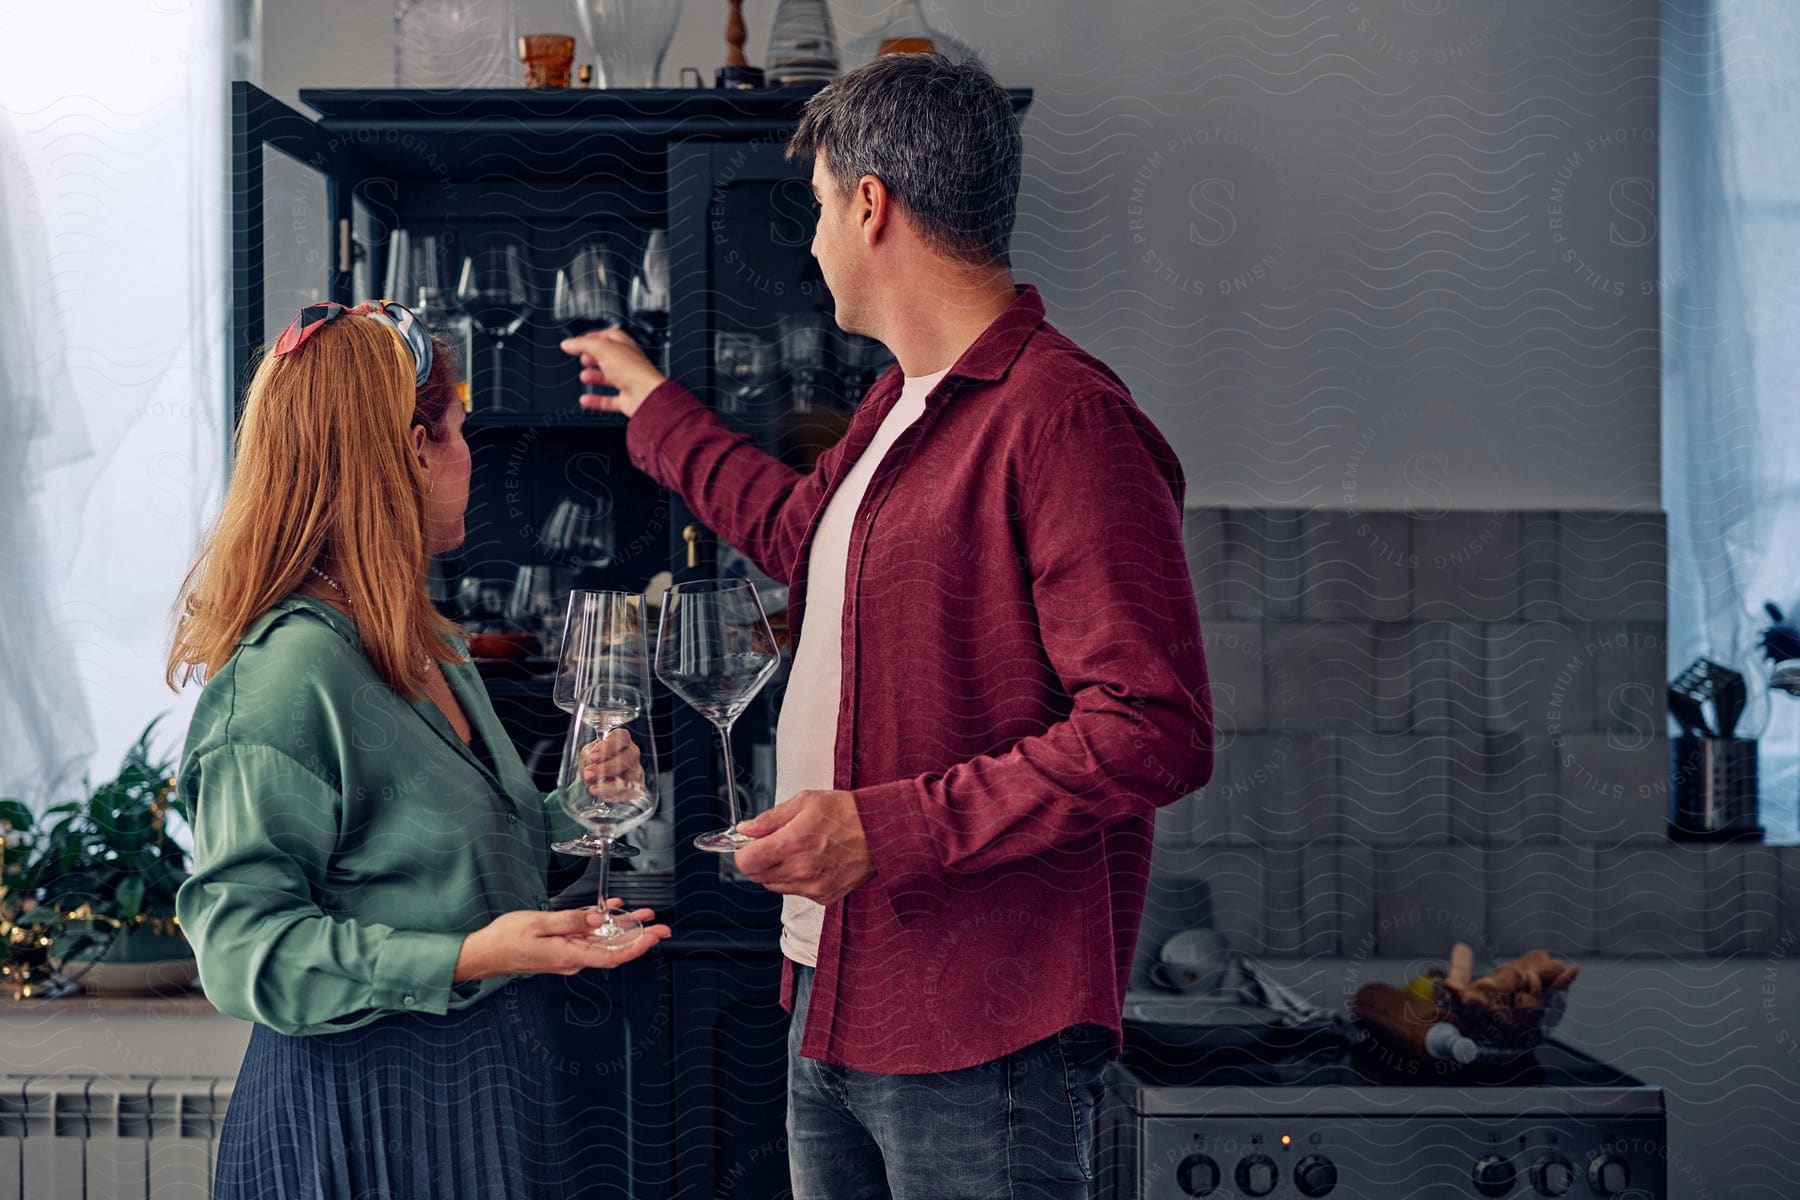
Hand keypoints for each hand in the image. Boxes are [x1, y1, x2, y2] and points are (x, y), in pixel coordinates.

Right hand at [453, 903, 670, 980]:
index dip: (636, 946)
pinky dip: (601, 925)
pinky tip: (612, 910)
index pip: (612, 955)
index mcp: (569, 955)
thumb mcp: (538, 923)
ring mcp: (567, 955)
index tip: (654, 935)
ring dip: (624, 928)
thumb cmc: (506, 939)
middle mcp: (572, 959)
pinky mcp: (561, 948)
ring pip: (603, 942)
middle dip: (639, 937)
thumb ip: (570, 921)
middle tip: (662, 926)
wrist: (484, 953)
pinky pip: (587, 938)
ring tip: (645, 915)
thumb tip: (598, 919)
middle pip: (613, 949)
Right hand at [559, 327, 665, 417]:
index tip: (579, 341)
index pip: (608, 336)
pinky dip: (596, 400)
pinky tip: (585, 399)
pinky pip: (609, 400)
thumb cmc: (633, 370)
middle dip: (593, 357)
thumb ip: (582, 344)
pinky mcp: (627, 400)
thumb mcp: (602, 348)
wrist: (646, 395)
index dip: (593, 337)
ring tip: (584, 376)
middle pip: (608, 357)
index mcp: (625, 345)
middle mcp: (628, 363)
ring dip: (595, 377)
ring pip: (609, 378)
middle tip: (582, 357)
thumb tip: (568, 343)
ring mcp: (628, 382)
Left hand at [580, 728, 643, 798]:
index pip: (622, 737)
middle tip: (589, 774)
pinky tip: (605, 796)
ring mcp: (636, 770)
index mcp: (621, 739)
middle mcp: (632, 753)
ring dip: (609, 785)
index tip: (593, 756)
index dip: (609, 746)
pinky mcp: (637, 786)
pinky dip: (616, 796)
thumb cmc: (594, 760)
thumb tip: (592, 766)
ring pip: (629, 778)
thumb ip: (589, 756)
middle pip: (626, 759)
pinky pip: (630, 792)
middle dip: (606, 768)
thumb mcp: (588, 753)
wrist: (597, 777)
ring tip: (593, 789)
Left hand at [732, 789, 874, 905]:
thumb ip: (770, 818)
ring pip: (774, 885)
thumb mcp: (805, 801)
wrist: (881, 832)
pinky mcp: (824, 896)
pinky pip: (796, 892)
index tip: (749, 844)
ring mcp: (813, 887)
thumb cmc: (846, 813)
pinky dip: (797, 879)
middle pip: (757, 876)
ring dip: (777, 870)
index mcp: (792, 843)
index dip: (743, 851)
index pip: (746, 862)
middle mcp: (801, 869)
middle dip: (759, 860)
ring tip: (798, 851)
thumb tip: (745, 829)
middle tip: (774, 843)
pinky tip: (813, 861)